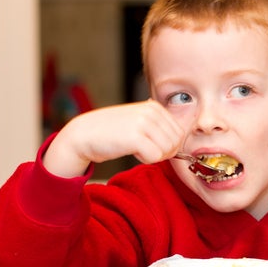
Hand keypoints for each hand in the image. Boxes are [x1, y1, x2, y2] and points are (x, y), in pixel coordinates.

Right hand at [43, 99, 184, 177]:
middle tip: (143, 149)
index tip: (150, 143)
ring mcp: (144, 123)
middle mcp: (152, 111)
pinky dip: (145, 159)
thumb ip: (161, 127)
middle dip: (163, 152)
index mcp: (155, 107)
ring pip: (168, 151)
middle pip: (176, 143)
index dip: (168, 145)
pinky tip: (131, 151)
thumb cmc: (113, 132)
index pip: (180, 133)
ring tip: (136, 148)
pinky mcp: (136, 136)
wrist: (84, 134)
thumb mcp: (140, 122)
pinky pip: (155, 157)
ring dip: (154, 156)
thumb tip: (183, 139)